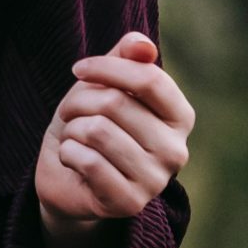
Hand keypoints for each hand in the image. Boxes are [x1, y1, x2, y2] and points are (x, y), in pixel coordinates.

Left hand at [35, 32, 194, 234]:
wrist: (67, 176)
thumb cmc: (90, 123)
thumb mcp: (104, 84)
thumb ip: (125, 59)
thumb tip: (142, 44)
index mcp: (179, 117)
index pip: (150, 78)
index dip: (107, 67)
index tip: (78, 69)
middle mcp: (176, 151)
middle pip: (116, 103)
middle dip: (79, 102)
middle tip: (72, 113)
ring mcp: (156, 180)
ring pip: (98, 131)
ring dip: (73, 129)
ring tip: (76, 137)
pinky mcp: (130, 203)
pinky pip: (88, 161)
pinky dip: (68, 153)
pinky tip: (74, 160)